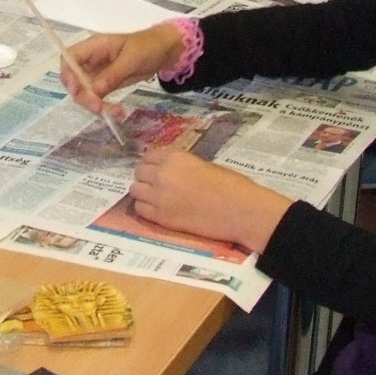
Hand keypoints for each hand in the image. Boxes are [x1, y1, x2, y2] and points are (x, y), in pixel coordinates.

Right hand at [66, 23, 188, 102]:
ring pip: (85, 92)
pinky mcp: (106, 84)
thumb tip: (95, 90)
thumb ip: (112, 74)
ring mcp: (98, 73)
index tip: (76, 91)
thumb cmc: (147, 46)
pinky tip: (118, 112)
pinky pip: (98, 97)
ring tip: (116, 112)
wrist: (164, 51)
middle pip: (74, 79)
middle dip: (83, 96)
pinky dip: (106, 106)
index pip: (69, 58)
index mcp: (94, 47)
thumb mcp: (131, 58)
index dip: (68, 75)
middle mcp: (91, 60)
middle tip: (98, 107)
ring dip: (96, 105)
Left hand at [127, 146, 291, 251]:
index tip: (156, 170)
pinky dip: (146, 209)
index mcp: (176, 158)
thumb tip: (172, 170)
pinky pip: (140, 209)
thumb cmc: (232, 186)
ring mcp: (159, 197)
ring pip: (135, 190)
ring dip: (143, 193)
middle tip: (156, 185)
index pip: (149, 156)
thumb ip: (183, 166)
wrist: (240, 212)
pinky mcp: (161, 218)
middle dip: (146, 177)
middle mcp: (162, 174)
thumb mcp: (206, 165)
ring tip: (155, 198)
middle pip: (139, 172)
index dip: (152, 164)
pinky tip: (157, 210)